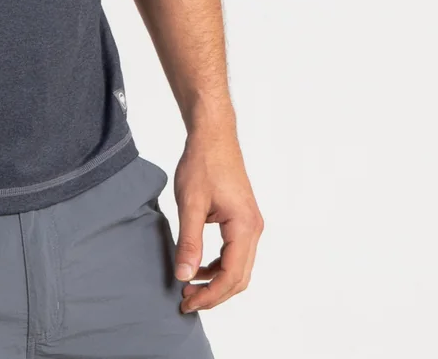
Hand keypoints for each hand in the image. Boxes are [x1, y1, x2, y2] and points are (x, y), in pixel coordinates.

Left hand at [170, 127, 262, 313]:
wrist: (213, 136)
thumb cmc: (203, 163)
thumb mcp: (190, 203)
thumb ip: (189, 241)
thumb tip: (184, 275)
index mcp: (244, 227)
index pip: (231, 276)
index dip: (209, 295)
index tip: (186, 301)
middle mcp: (253, 229)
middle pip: (239, 278)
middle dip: (214, 294)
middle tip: (186, 301)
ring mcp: (251, 225)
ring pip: (239, 267)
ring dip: (216, 281)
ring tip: (189, 285)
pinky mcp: (243, 219)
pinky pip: (235, 253)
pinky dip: (218, 265)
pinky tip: (198, 266)